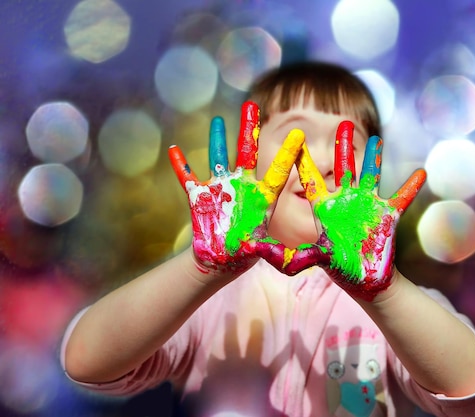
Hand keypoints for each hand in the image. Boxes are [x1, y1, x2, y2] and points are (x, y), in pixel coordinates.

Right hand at [169, 101, 304, 277]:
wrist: (222, 258)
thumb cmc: (246, 254)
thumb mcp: (264, 252)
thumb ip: (277, 252)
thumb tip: (295, 261)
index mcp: (261, 198)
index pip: (277, 172)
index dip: (287, 154)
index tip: (299, 133)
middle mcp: (242, 187)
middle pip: (247, 152)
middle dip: (248, 129)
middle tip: (251, 105)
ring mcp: (221, 189)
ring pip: (218, 157)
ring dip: (216, 139)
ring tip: (218, 120)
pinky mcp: (200, 197)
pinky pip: (187, 178)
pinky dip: (180, 166)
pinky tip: (174, 150)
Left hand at [293, 121, 426, 300]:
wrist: (365, 280)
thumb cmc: (339, 268)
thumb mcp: (315, 260)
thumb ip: (294, 255)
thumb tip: (263, 253)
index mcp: (325, 208)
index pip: (311, 180)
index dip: (303, 160)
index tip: (296, 137)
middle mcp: (346, 201)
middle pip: (343, 168)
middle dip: (343, 146)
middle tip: (343, 123)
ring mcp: (368, 206)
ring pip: (371, 175)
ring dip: (375, 157)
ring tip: (377, 137)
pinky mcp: (388, 216)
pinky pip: (402, 198)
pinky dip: (411, 187)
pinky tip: (421, 173)